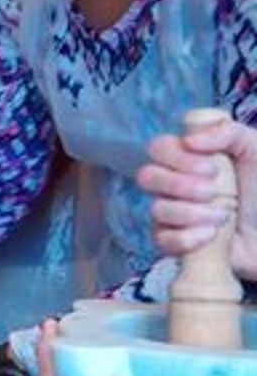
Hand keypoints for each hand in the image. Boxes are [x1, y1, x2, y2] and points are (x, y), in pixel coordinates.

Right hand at [137, 117, 256, 279]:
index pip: (158, 148)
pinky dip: (187, 238)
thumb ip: (228, 132)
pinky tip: (211, 236)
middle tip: (213, 192)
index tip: (210, 168)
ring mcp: (170, 214)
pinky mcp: (173, 243)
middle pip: (147, 176)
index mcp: (189, 157)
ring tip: (222, 217)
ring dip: (190, 213)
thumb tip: (189, 140)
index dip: (176, 157)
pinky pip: (161, 239)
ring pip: (156, 209)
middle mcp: (173, 183)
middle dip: (180, 186)